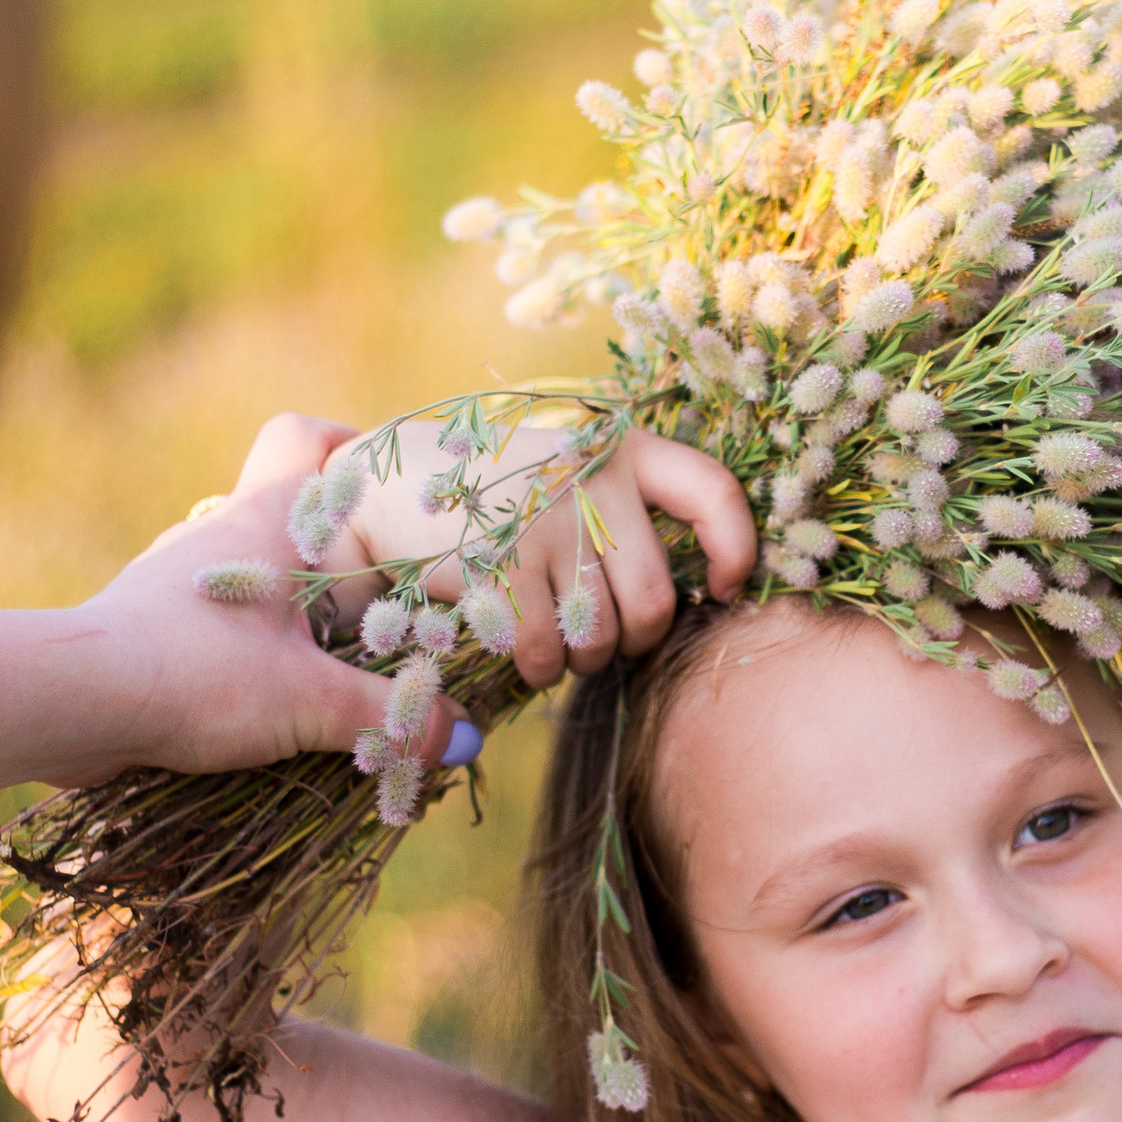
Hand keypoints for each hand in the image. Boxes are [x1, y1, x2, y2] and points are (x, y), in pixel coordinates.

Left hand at [0, 413, 409, 807]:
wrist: (72, 701)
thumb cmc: (198, 674)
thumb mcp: (311, 702)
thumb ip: (390, 718)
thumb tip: (463, 740)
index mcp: (266, 520)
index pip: (304, 437)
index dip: (351, 443)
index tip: (390, 483)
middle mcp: (218, 535)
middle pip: (288, 512)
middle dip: (339, 552)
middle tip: (387, 601)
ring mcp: (178, 580)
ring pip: (251, 571)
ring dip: (293, 607)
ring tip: (335, 660)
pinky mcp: (149, 625)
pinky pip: (216, 618)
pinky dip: (249, 644)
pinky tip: (267, 694)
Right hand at [324, 426, 756, 690]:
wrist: (386, 486)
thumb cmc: (495, 496)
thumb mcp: (567, 474)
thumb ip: (625, 512)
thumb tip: (698, 594)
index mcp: (619, 452)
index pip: (712, 491)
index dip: (735, 548)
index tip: (722, 588)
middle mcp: (591, 481)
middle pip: (655, 601)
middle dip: (632, 641)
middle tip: (601, 638)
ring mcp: (546, 522)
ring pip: (602, 638)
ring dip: (581, 661)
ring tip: (555, 639)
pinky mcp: (501, 564)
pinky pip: (547, 653)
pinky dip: (538, 670)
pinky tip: (520, 650)